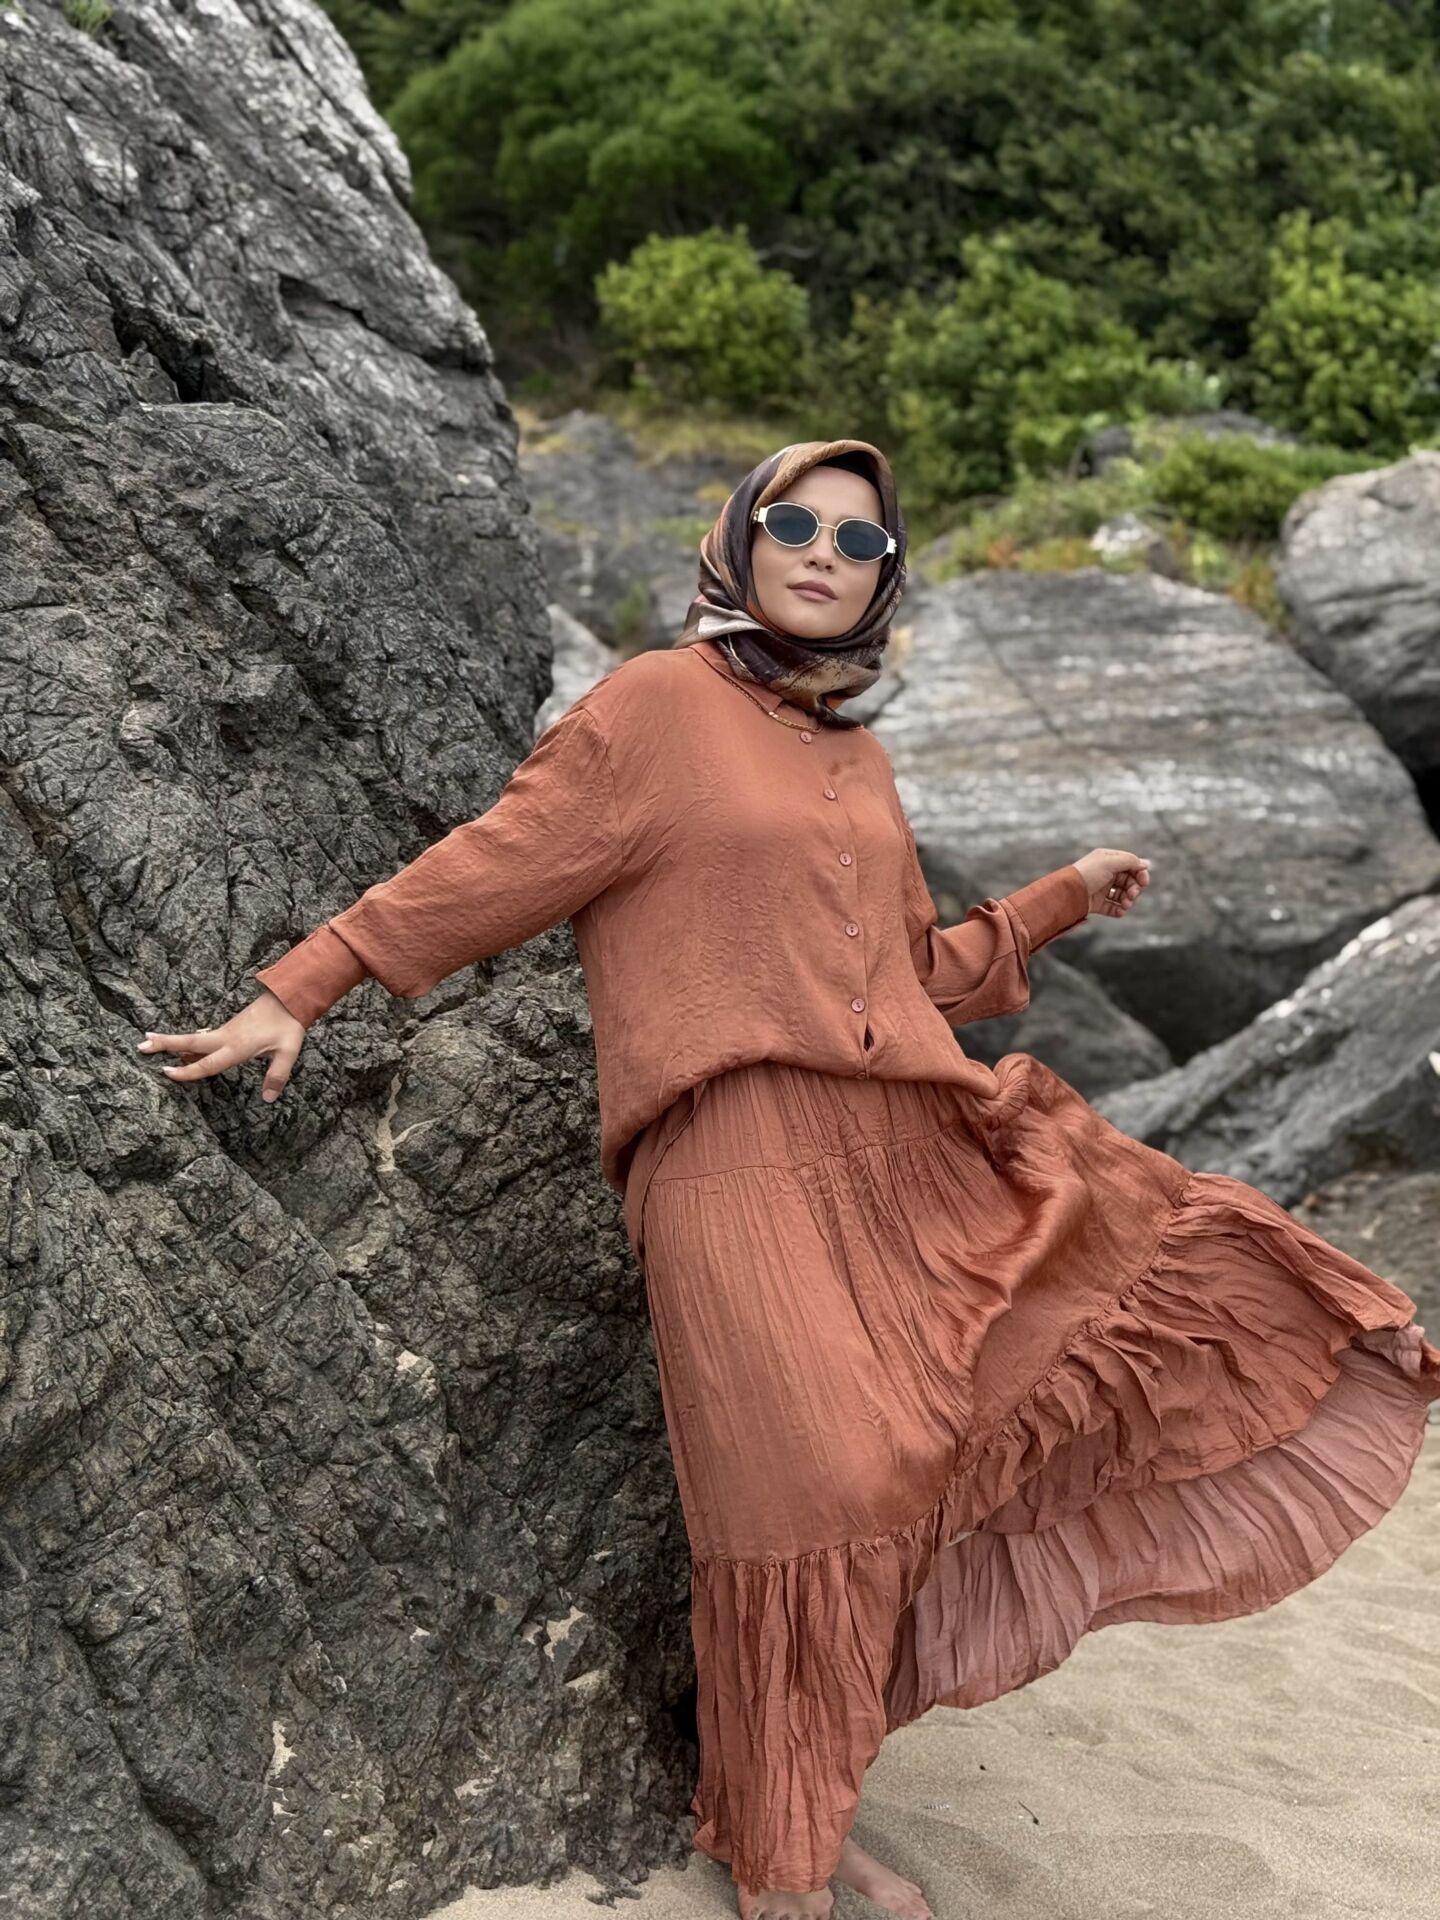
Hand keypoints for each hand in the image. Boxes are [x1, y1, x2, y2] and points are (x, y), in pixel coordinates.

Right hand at [135, 989, 307, 1102]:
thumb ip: (277, 1075)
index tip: (166, 1073)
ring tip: (147, 1041)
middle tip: (140, 1045)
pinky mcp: (229, 1028)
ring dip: (171, 1041)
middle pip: (190, 1043)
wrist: (289, 998)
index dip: (187, 1070)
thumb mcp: (288, 1052)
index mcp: (237, 1047)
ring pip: (194, 1038)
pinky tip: (180, 1047)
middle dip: (165, 1044)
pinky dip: (188, 1042)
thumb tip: (268, 1099)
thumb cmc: (288, 1026)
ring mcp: (225, 1031)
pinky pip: (203, 1037)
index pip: (208, 1063)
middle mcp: (226, 1038)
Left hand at [1072, 847, 1149, 918]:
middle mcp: (1105, 873)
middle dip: (1134, 888)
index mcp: (1108, 860)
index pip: (1130, 865)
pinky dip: (1119, 910)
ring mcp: (1101, 889)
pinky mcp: (1097, 903)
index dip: (1139, 873)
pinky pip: (1113, 907)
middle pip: (1128, 881)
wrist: (1067, 892)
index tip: (1144, 882)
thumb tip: (1146, 863)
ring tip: (1126, 905)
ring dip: (1128, 900)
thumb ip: (1129, 861)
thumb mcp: (1109, 862)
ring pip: (1122, 895)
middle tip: (1132, 895)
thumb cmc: (1087, 873)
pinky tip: (1121, 911)